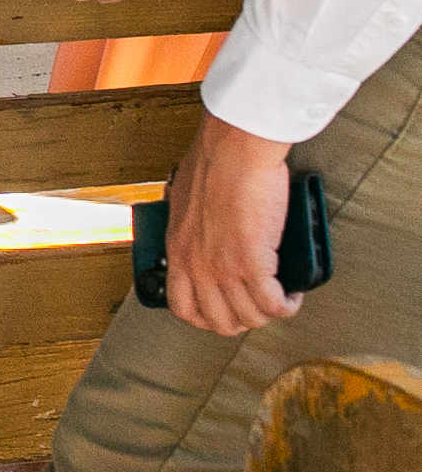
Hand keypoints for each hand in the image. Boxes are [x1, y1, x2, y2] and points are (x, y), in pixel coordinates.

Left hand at [160, 114, 301, 336]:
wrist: (232, 150)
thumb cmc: (212, 163)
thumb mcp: (186, 202)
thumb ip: (193, 227)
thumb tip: (205, 235)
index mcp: (178, 249)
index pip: (183, 306)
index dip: (207, 318)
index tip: (224, 312)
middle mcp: (197, 264)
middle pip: (219, 321)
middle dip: (243, 321)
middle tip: (259, 308)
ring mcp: (223, 267)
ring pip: (250, 317)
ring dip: (269, 313)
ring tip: (280, 298)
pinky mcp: (252, 262)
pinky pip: (272, 304)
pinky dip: (287, 305)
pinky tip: (293, 294)